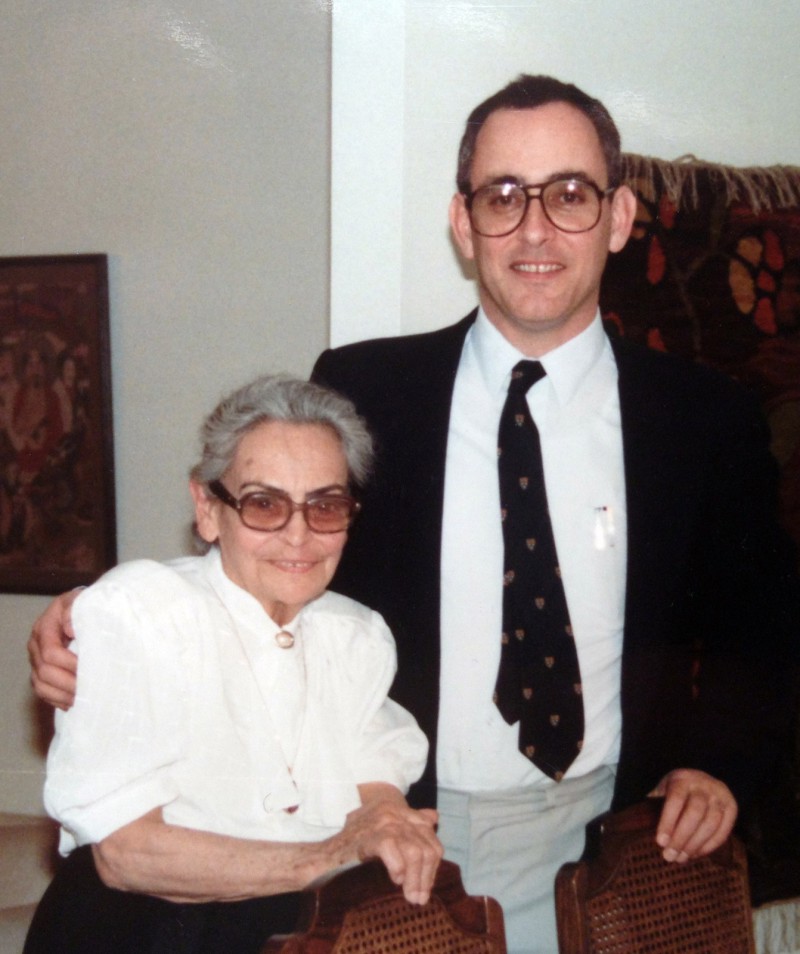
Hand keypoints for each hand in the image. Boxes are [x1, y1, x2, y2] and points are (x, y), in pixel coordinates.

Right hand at [28, 590, 80, 709]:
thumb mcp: (82, 601)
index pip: (51, 652)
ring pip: (40, 685)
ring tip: (82, 699)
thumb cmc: (84, 606)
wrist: (82, 610)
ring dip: (62, 695)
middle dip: (68, 683)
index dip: (69, 663)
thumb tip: (69, 629)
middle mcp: (36, 645)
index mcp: (44, 627)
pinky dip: (57, 700)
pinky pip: (43, 692)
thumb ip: (74, 610)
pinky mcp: (41, 672)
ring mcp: (36, 660)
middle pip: (44, 672)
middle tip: (89, 689)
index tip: (89, 669)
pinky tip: (74, 703)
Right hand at [340, 783, 442, 903]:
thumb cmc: (354, 846)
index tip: (426, 884)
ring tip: (411, 897)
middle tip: (420, 898)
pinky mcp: (372, 835)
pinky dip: (398, 870)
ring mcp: (383, 822)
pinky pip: (395, 853)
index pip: (429, 834)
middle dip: (427, 876)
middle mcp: (393, 811)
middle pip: (426, 846)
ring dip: (416, 880)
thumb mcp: (383, 829)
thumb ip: (408, 823)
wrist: (326, 856)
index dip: (432, 862)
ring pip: (415, 852)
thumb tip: (434, 818)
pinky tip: (395, 880)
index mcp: (398, 809)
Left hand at [649, 769, 736, 862]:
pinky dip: (710, 846)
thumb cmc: (675, 790)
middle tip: (670, 856)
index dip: (668, 822)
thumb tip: (635, 826)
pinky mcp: (732, 807)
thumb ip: (653, 804)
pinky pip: (723, 831)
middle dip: (681, 838)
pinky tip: (696, 854)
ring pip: (710, 823)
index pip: (676, 800)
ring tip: (682, 858)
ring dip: (695, 845)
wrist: (702, 780)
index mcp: (682, 778)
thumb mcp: (663, 790)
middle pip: (694, 813)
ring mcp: (720, 795)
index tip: (660, 842)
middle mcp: (703, 784)